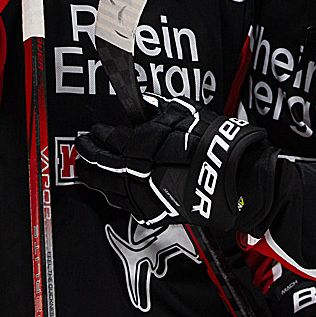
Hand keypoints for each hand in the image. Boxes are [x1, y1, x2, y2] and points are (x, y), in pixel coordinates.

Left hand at [74, 93, 277, 232]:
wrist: (233, 176)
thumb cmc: (211, 143)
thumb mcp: (183, 113)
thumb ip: (157, 109)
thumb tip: (146, 105)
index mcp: (138, 145)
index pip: (108, 139)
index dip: (98, 134)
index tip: (93, 131)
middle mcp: (135, 171)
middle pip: (100, 164)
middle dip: (88, 156)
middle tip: (82, 149)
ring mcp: (143, 194)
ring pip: (108, 187)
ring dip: (93, 178)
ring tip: (86, 171)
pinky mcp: (155, 211)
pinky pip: (124, 204)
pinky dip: (112, 196)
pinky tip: (109, 192)